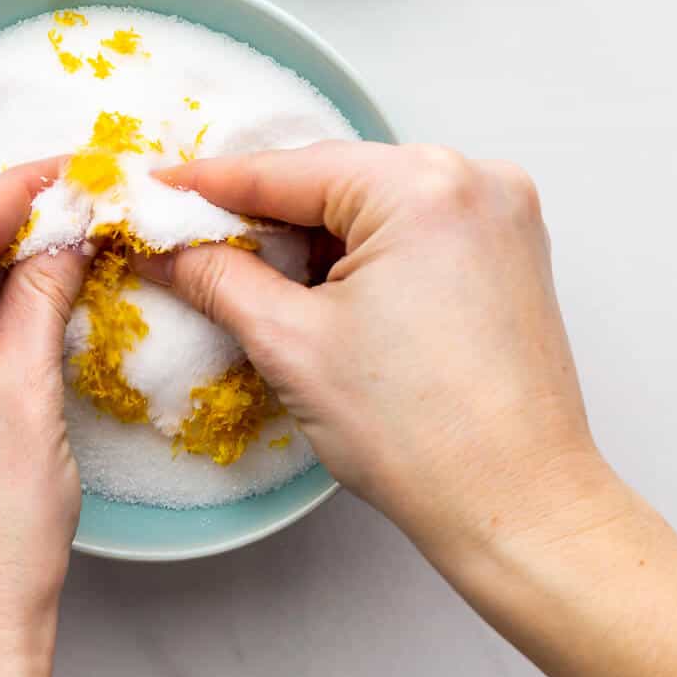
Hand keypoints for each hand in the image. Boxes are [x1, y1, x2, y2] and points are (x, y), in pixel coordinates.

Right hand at [138, 143, 607, 577]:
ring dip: (313, 236)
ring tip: (250, 276)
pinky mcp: (511, 253)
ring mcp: (502, 215)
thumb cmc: (424, 437)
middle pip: (334, 180)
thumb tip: (170, 252)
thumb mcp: (291, 345)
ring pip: (374, 205)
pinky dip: (364, 252)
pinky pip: (416, 229)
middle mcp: (474, 181)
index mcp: (423, 187)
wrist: (519, 506)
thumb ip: (218, 279)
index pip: (289, 170)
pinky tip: (320, 289)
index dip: (211, 186)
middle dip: (262, 214)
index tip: (157, 190)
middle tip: (189, 239)